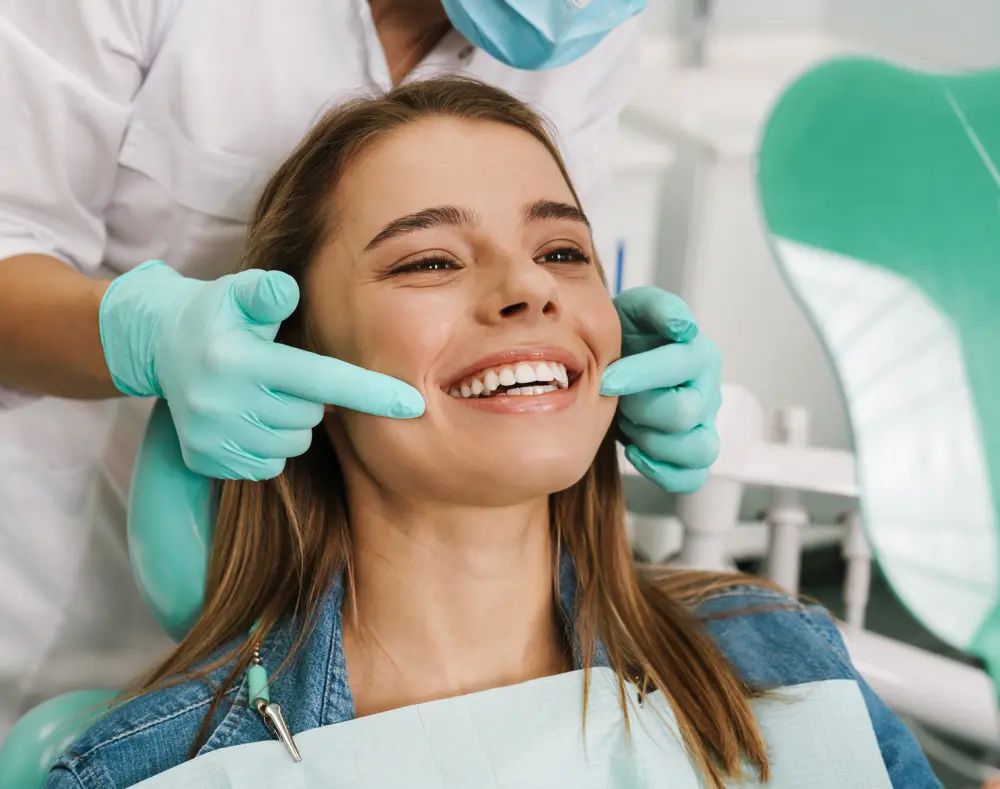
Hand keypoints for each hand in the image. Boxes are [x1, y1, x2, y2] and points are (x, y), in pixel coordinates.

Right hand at [99, 260, 424, 479]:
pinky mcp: (206, 461)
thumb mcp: (237, 292)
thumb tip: (288, 289)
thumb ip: (267, 291)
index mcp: (237, 360)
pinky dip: (268, 444)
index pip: (319, 380)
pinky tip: (246, 417)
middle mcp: (221, 403)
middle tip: (280, 372)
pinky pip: (268, 465)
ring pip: (293, 444)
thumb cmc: (218, 314)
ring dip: (290, 422)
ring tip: (261, 393)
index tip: (413, 405)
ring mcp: (212, 437)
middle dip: (309, 397)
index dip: (370, 392)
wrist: (158, 346)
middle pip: (309, 415)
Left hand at [600, 287, 721, 493]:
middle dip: (641, 409)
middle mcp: (707, 391)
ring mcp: (703, 425)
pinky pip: (692, 477)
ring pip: (698, 450)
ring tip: (629, 425)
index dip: (640, 375)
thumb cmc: (627, 337)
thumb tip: (682, 326)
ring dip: (654, 443)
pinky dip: (663, 471)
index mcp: (698, 354)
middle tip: (617, 399)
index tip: (606, 379)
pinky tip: (635, 451)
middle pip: (684, 414)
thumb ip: (657, 307)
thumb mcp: (634, 310)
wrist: (617, 362)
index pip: (680, 366)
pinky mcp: (691, 452)